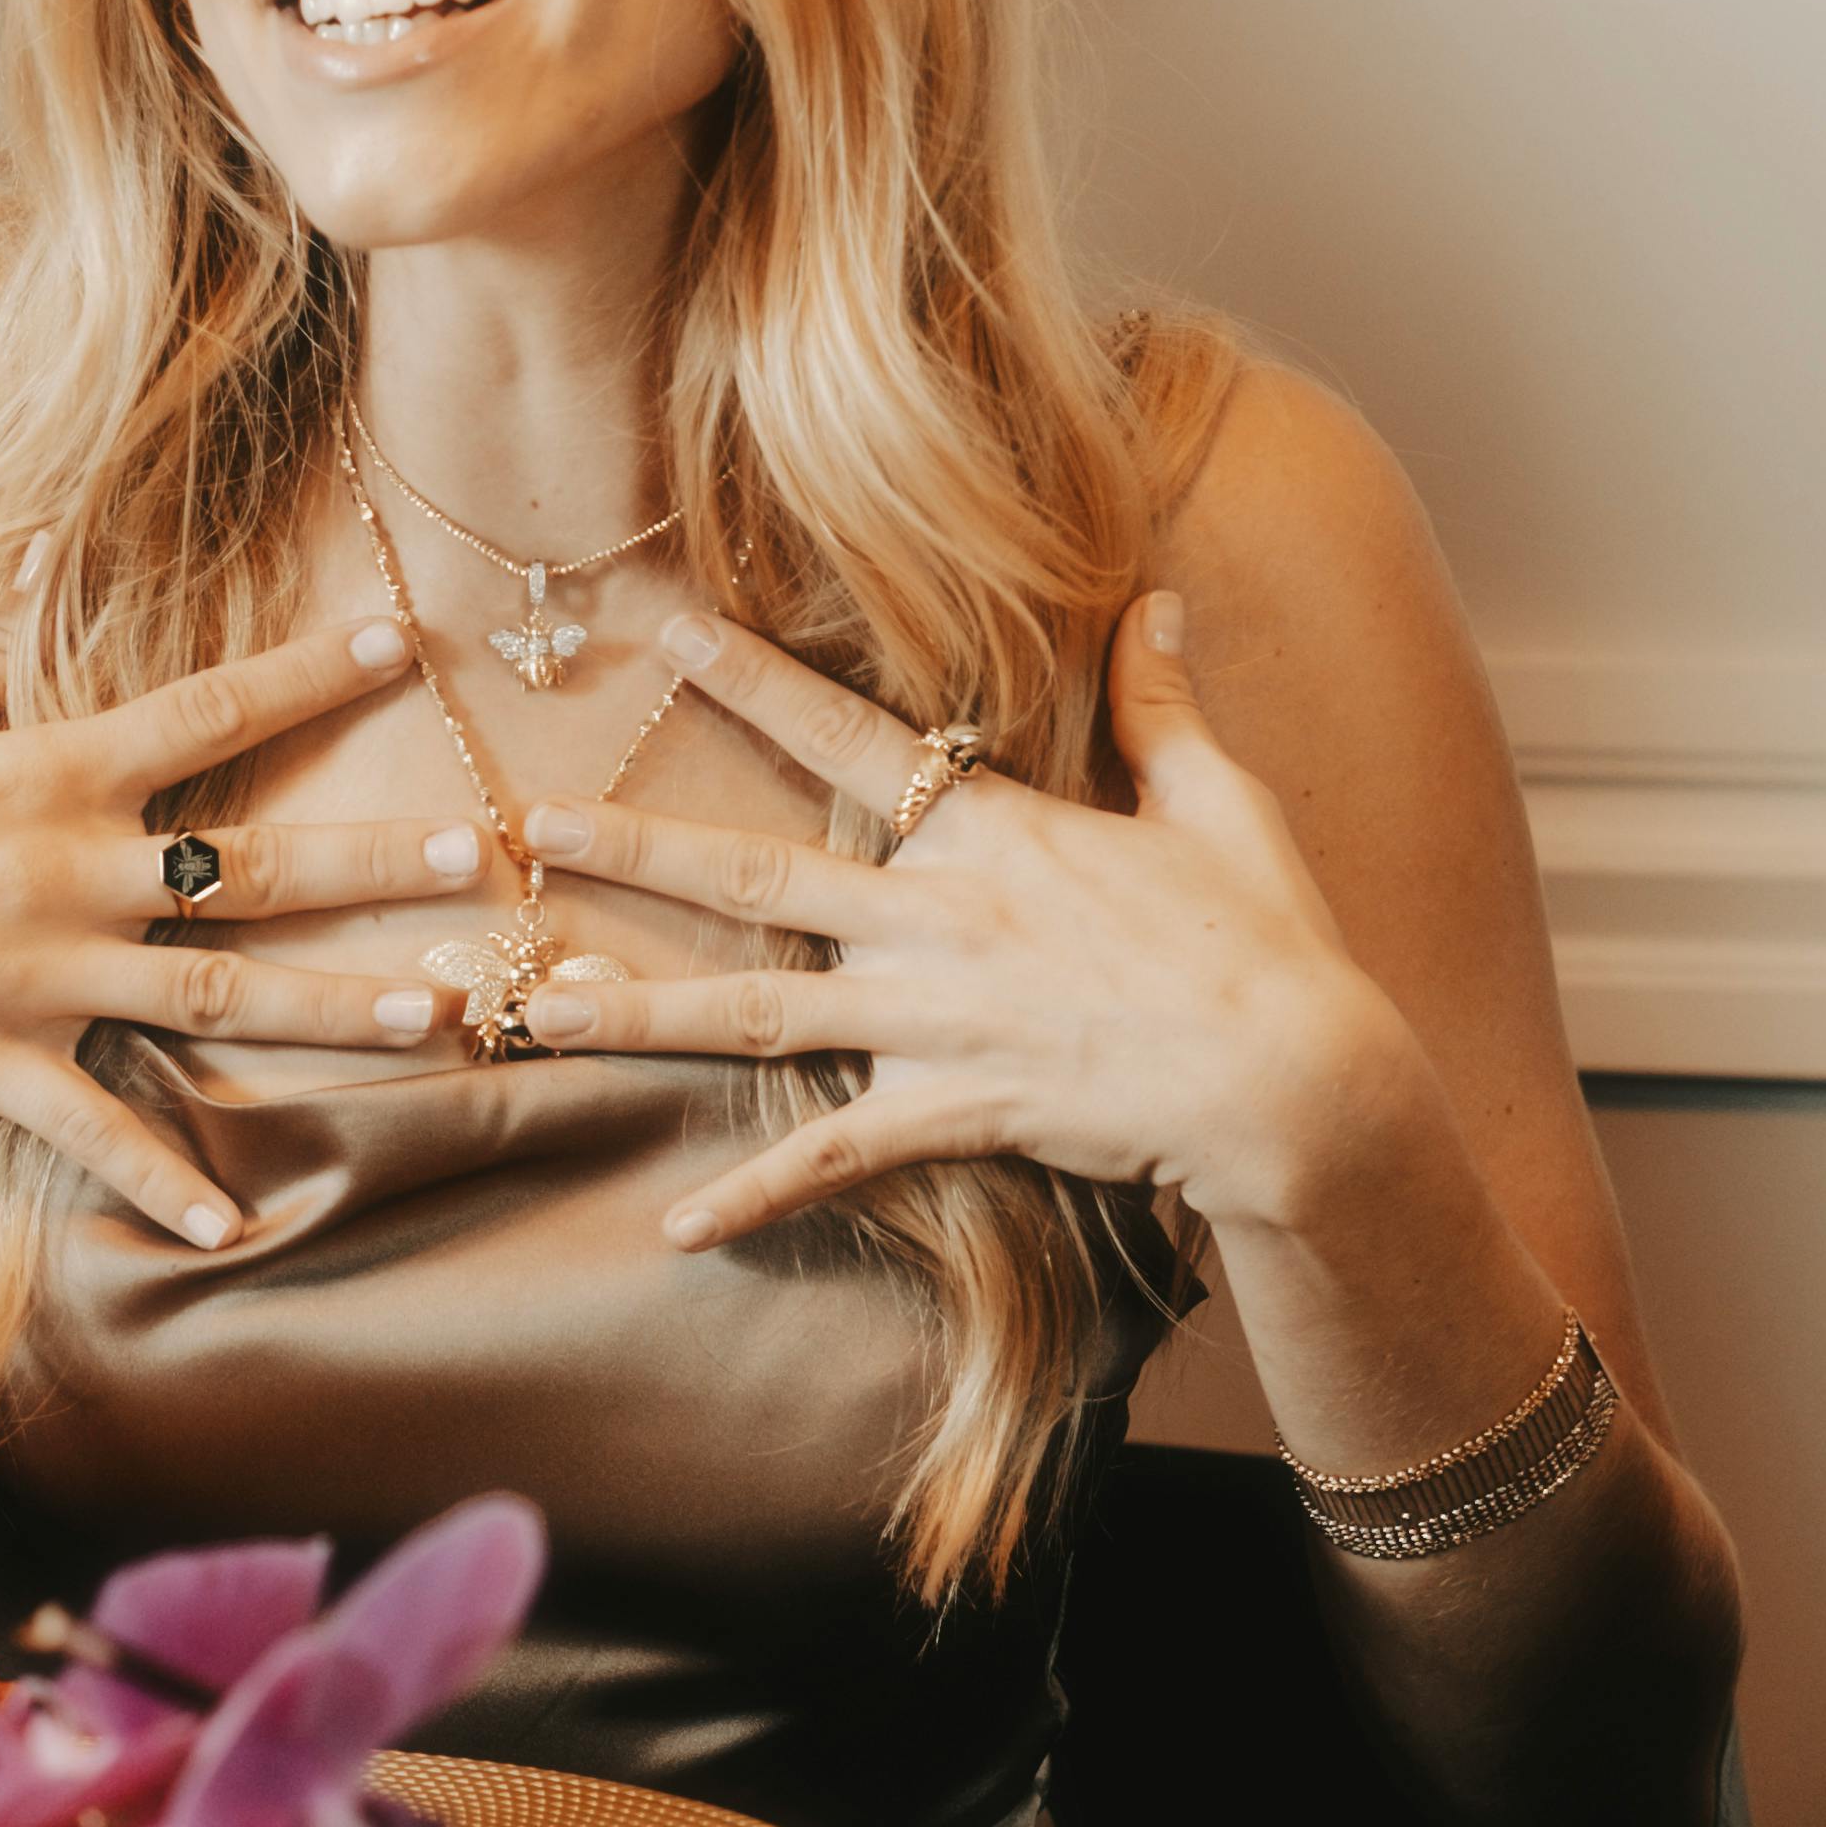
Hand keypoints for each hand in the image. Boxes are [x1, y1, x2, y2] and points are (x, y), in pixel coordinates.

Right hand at [0, 609, 527, 1254]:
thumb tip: (53, 603)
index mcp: (43, 773)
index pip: (205, 713)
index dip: (307, 674)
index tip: (403, 643)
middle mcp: (64, 877)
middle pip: (253, 867)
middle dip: (377, 859)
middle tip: (485, 853)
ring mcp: (40, 979)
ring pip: (218, 995)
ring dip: (337, 1007)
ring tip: (443, 1012)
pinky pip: (96, 1131)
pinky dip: (161, 1182)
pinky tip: (236, 1224)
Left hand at [484, 592, 1419, 1248]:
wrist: (1298, 1081)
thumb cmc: (1269, 939)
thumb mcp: (1218, 805)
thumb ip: (1163, 705)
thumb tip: (1153, 598)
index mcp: (993, 834)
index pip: (846, 737)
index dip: (747, 678)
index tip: (657, 630)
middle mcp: (938, 920)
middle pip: (756, 877)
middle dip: (633, 849)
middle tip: (527, 826)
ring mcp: (934, 1023)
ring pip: (754, 1015)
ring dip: (637, 1010)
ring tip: (531, 1005)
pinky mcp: (952, 1113)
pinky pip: (831, 1160)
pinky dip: (751, 1194)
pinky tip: (675, 1228)